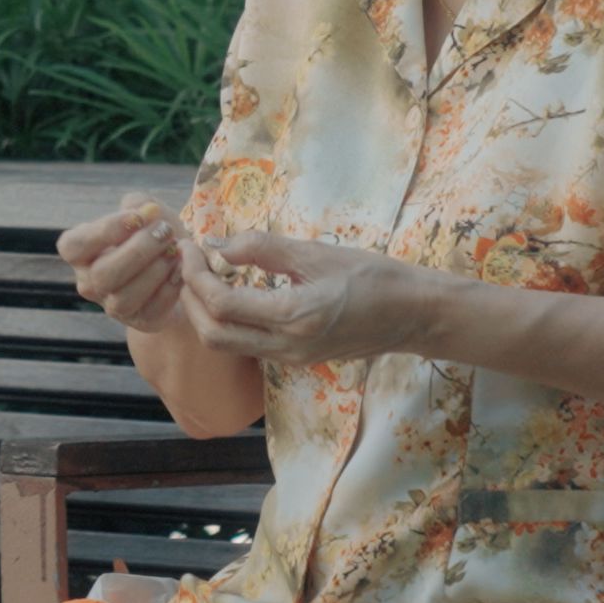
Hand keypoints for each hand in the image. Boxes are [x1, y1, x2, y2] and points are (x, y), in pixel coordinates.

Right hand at [58, 197, 194, 331]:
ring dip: (155, 271)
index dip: (106, 231)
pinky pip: (151, 310)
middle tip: (165, 232)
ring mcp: (112, 306)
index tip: (138, 217)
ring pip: (124, 297)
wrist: (176, 265)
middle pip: (103, 275)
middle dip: (139, 251)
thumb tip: (144, 209)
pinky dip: (170, 287)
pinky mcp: (140, 321)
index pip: (75, 246)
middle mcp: (89, 282)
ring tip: (176, 250)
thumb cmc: (152, 234)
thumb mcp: (143, 213)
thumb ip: (139, 205)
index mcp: (80, 253)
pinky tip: (181, 269)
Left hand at [178, 233, 442, 364]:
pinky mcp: (295, 359)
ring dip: (205, 312)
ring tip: (205, 274)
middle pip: (213, 335)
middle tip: (189, 261)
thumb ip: (262, 249)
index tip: (190, 246)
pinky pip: (247, 345)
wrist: (414, 314)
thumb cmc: (373, 276)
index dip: (195, 275)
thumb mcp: (315, 253)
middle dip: (190, 299)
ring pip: (227, 345)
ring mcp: (290, 359)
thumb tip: (215, 243)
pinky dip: (228, 320)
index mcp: (293, 318)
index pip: (221, 305)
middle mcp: (286, 347)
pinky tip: (233, 290)